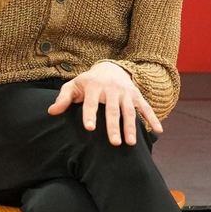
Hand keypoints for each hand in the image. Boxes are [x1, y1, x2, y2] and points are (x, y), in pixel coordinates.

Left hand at [46, 62, 163, 145]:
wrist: (110, 68)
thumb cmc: (87, 82)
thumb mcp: (73, 86)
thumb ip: (63, 99)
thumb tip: (51, 112)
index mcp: (93, 87)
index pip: (91, 103)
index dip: (90, 115)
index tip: (90, 128)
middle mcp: (111, 89)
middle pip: (113, 110)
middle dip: (113, 126)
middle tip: (114, 143)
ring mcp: (125, 93)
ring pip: (129, 111)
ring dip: (131, 127)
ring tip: (131, 143)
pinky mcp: (136, 95)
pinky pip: (146, 107)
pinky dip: (153, 118)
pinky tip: (158, 131)